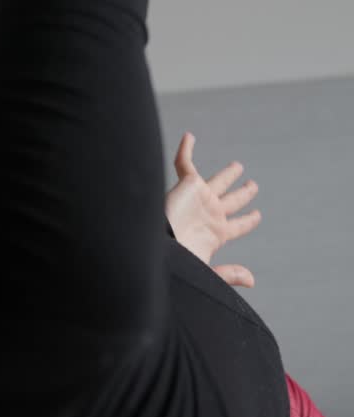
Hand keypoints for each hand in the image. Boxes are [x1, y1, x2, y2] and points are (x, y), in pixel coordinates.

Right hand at [165, 132, 260, 287]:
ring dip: (228, 174)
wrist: (158, 245)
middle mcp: (210, 213)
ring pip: (217, 181)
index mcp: (216, 233)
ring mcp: (199, 198)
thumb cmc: (178, 261)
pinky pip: (185, 163)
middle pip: (232, 201)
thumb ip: (228, 273)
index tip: (258, 215)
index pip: (236, 225)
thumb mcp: (206, 270)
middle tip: (253, 185)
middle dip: (243, 194)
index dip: (248, 220)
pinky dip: (186, 149)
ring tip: (239, 166)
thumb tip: (252, 280)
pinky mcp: (187, 185)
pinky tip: (189, 136)